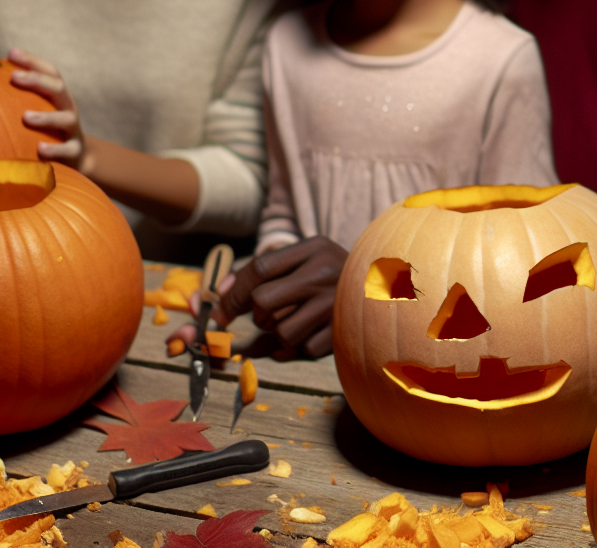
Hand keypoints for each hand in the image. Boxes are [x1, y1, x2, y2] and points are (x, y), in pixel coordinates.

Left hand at [0, 47, 85, 168]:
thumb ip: (10, 81)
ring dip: (47, 117)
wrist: (75, 155)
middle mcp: (67, 107)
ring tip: (25, 117)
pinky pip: (68, 149)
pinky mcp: (74, 151)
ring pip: (67, 118)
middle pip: (59, 88)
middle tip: (14, 77)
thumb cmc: (45, 125)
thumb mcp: (33, 103)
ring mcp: (73, 129)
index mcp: (56, 94)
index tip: (12, 53)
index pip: (49, 72)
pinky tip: (40, 149)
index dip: (32, 61)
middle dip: (37, 80)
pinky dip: (56, 149)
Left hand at [215, 238, 347, 359]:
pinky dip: (300, 347)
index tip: (221, 311)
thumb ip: (260, 272)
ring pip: (281, 332)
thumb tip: (214, 293)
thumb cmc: (328, 273)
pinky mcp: (344, 331)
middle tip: (267, 314)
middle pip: (263, 301)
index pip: (259, 268)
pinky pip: (303, 350)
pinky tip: (312, 332)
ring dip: (280, 332)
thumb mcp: (302, 259)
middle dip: (258, 314)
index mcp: (314, 247)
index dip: (233, 292)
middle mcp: (326, 272)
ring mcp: (336, 303)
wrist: (383, 287)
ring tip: (296, 320)